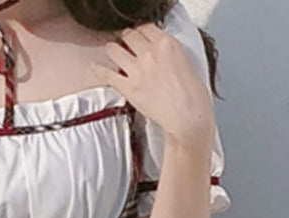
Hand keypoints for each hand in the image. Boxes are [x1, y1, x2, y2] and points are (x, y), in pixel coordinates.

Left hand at [91, 24, 214, 144]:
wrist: (187, 118)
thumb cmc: (192, 96)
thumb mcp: (186, 61)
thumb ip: (169, 52)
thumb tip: (160, 52)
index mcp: (168, 44)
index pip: (146, 28)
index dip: (140, 32)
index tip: (138, 36)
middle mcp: (151, 53)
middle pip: (129, 35)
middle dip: (126, 38)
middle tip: (125, 42)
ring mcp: (138, 70)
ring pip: (115, 49)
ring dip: (113, 49)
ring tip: (112, 51)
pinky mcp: (128, 88)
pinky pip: (107, 74)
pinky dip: (99, 70)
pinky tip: (95, 67)